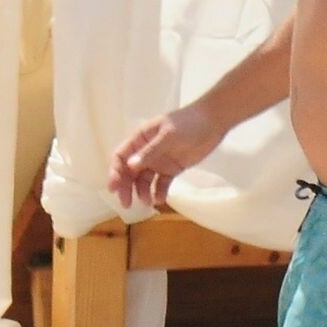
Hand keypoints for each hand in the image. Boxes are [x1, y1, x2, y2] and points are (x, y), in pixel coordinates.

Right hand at [107, 103, 223, 208]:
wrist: (213, 122)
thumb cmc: (188, 123)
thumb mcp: (168, 136)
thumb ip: (150, 151)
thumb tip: (130, 166)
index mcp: (140, 139)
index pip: (121, 157)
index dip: (115, 173)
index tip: (113, 188)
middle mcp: (146, 151)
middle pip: (130, 172)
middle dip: (126, 187)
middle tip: (127, 203)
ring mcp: (159, 161)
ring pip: (145, 180)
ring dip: (143, 191)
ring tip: (148, 202)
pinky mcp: (172, 169)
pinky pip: (162, 183)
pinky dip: (159, 191)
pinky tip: (160, 199)